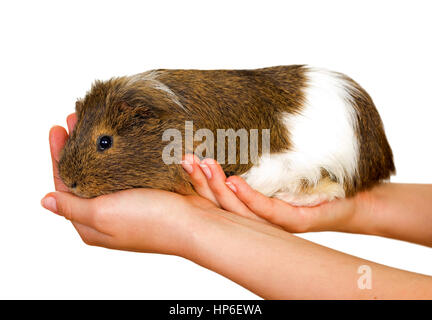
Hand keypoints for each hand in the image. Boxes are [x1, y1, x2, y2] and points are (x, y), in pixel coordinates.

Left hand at [41, 114, 217, 255]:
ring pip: (104, 169)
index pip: (64, 186)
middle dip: (76, 146)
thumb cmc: (150, 222)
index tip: (57, 127)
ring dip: (97, 146)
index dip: (58, 156)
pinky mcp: (148, 192)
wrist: (196, 225)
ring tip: (92, 123)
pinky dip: (118, 152)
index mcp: (91, 224)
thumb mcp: (102, 215)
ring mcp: (129, 202)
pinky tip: (117, 138)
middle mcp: (108, 213)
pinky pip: (125, 168)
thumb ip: (72, 207)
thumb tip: (45, 201)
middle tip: (75, 118)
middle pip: (84, 175)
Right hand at [182, 156, 373, 232]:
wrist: (358, 199)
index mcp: (254, 206)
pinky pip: (266, 211)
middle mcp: (260, 218)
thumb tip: (244, 124)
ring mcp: (276, 223)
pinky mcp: (295, 220)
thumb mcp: (284, 166)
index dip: (198, 179)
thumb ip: (263, 158)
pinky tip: (233, 182)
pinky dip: (247, 197)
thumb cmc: (319, 182)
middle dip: (199, 182)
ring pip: (237, 210)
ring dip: (217, 188)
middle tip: (184, 158)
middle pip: (220, 206)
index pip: (217, 197)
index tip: (184, 156)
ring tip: (203, 165)